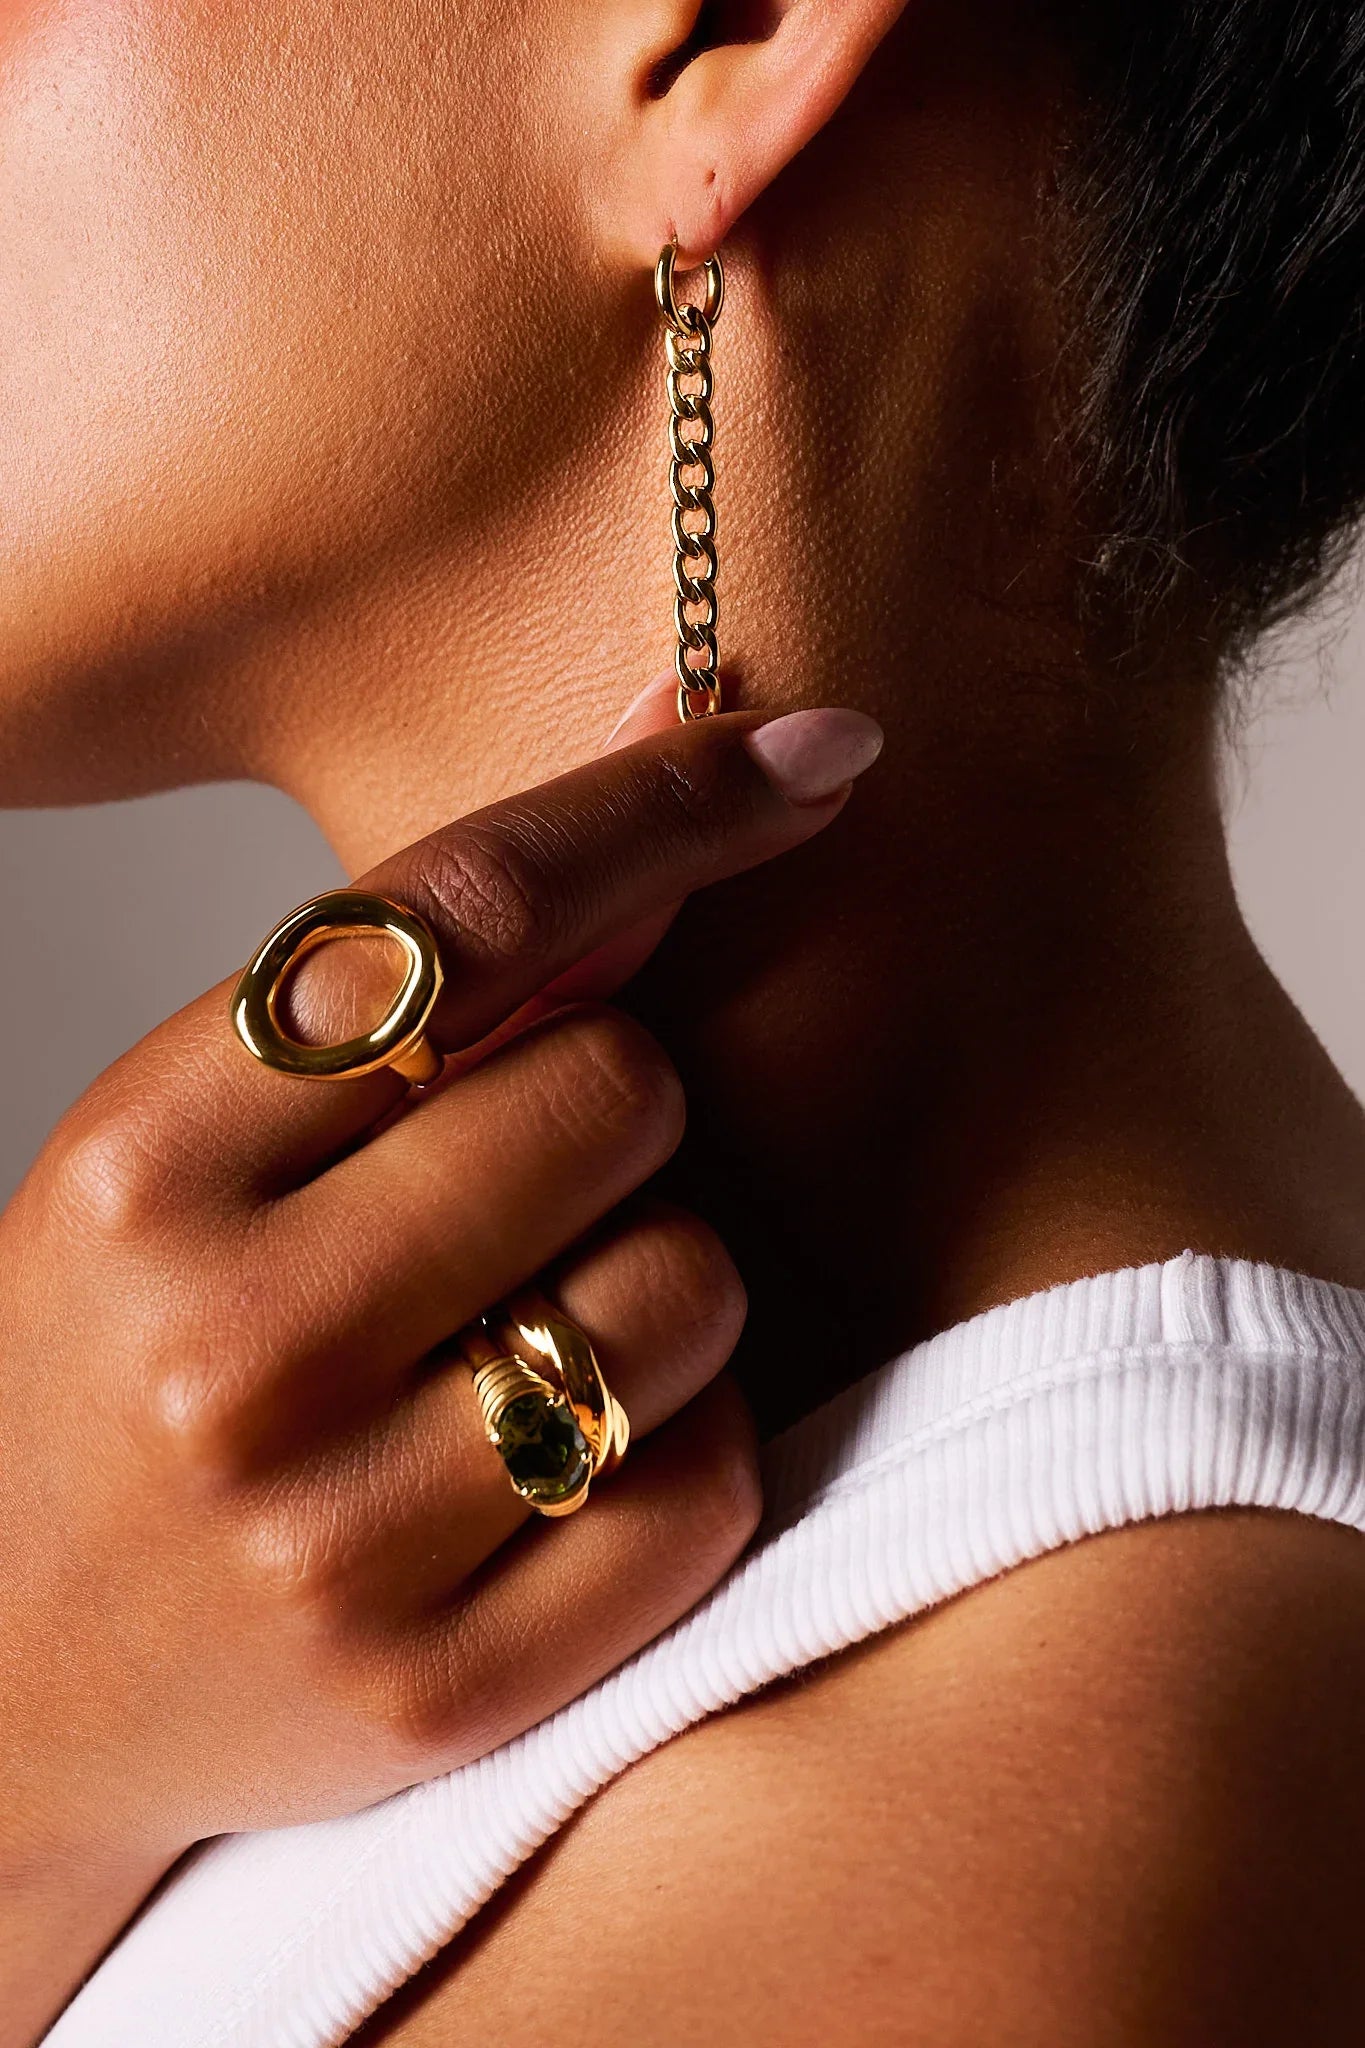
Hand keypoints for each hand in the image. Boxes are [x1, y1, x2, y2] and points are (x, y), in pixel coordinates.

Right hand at [0, 696, 881, 2040]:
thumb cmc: (128, 1360)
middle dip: (622, 1102)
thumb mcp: (193, 1147)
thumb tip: (677, 734)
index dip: (661, 806)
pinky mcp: (443, 1692)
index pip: (454, 916)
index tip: (814, 749)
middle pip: (618, 1091)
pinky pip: (706, 1484)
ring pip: (692, 1284)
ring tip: (538, 1322)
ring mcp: (331, 1539)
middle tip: (534, 1171)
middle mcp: (227, 1348)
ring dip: (666, 1273)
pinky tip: (572, 1450)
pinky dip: (682, 1439)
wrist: (13, 1677)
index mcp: (145, 1162)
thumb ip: (413, 979)